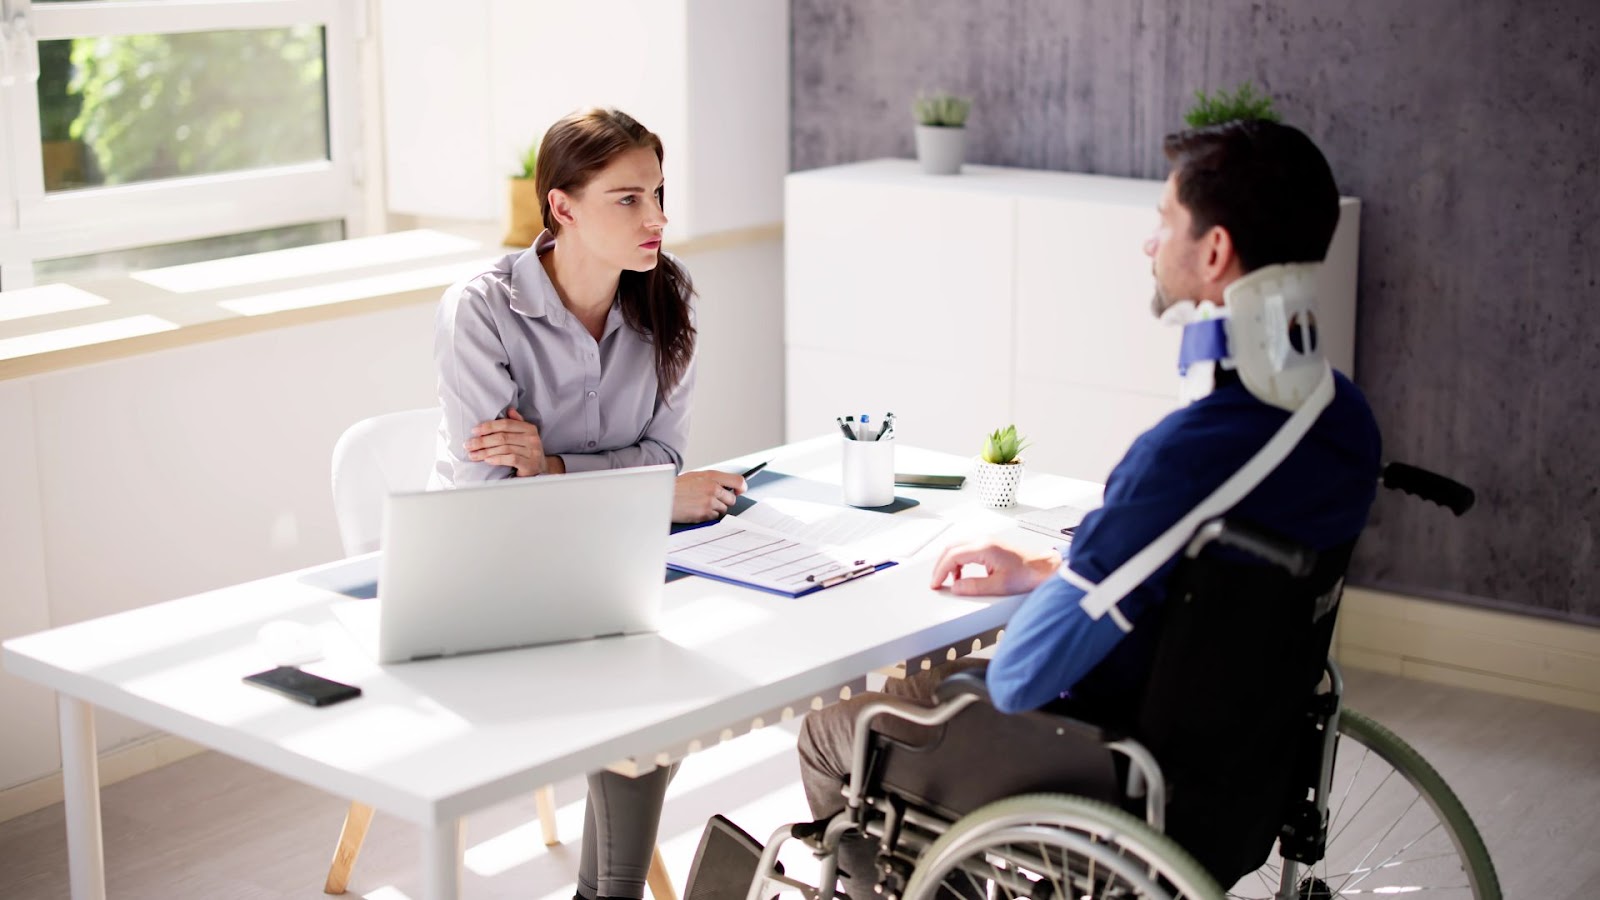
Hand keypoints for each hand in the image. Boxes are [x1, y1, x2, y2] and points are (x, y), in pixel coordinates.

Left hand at [466, 407, 545, 476]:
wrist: (541, 469)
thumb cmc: (527, 450)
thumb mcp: (523, 435)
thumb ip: (516, 422)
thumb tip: (509, 409)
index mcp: (529, 428)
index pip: (506, 424)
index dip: (488, 426)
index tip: (474, 431)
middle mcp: (532, 438)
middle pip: (502, 437)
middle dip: (482, 441)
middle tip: (468, 444)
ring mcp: (532, 452)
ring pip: (504, 448)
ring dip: (485, 452)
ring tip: (473, 454)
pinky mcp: (530, 464)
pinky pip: (511, 459)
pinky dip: (497, 459)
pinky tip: (487, 460)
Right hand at [672, 470, 747, 522]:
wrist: (662, 497)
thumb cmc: (676, 488)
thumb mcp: (695, 476)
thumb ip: (712, 480)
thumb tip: (727, 486)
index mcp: (711, 476)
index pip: (738, 481)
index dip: (741, 488)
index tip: (739, 491)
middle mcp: (713, 488)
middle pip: (732, 499)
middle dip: (724, 501)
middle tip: (711, 500)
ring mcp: (709, 502)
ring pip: (723, 510)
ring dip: (714, 509)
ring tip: (700, 504)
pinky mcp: (704, 514)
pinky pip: (713, 517)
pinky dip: (707, 516)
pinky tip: (696, 510)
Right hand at [929, 541, 1060, 596]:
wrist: (1042, 568)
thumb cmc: (1027, 574)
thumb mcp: (999, 585)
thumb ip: (974, 586)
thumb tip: (956, 587)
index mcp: (984, 548)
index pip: (952, 556)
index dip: (940, 571)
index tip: (936, 583)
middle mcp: (983, 540)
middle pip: (951, 548)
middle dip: (940, 565)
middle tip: (937, 581)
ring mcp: (986, 540)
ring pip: (957, 547)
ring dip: (949, 562)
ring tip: (948, 580)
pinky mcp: (989, 545)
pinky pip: (966, 548)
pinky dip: (958, 560)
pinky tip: (961, 574)